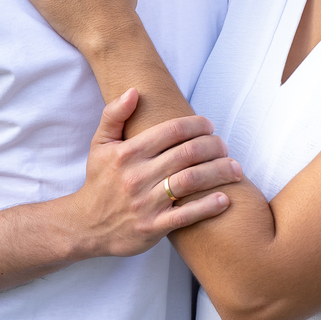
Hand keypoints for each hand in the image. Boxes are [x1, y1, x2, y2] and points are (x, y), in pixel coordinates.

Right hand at [73, 88, 241, 257]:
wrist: (85, 226)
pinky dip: (209, 206)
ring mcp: (146, 203)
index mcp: (127, 153)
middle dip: (214, 146)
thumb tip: (134, 91)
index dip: (196, 124)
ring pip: (191, 182)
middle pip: (187, 154)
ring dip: (219, 172)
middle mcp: (137, 176)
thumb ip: (113, 114)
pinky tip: (225, 199)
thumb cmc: (99, 181)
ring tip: (235, 169)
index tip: (209, 125)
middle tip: (224, 145)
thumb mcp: (99, 145)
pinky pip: (186, 216)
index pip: (171, 130)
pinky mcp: (152, 228)